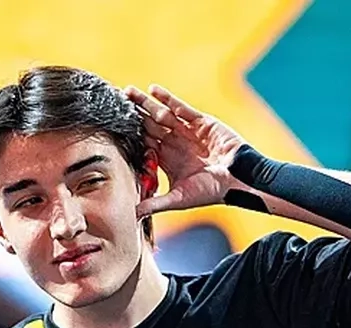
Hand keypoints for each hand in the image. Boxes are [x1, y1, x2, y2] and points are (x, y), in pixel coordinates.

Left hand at [124, 85, 247, 218]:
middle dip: (134, 115)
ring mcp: (187, 132)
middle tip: (115, 102)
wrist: (238, 179)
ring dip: (145, 103)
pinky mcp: (201, 122)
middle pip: (149, 126)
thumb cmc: (211, 192)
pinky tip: (152, 90)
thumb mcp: (179, 199)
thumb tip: (132, 214)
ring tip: (128, 92)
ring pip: (162, 114)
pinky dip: (168, 99)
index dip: (130, 136)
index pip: (145, 145)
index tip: (112, 127)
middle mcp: (176, 144)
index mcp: (168, 161)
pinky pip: (181, 108)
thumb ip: (156, 204)